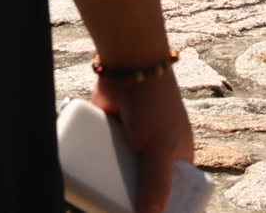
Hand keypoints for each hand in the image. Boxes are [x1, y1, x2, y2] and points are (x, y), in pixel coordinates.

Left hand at [93, 66, 194, 212]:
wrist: (127, 67)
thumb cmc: (154, 105)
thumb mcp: (159, 150)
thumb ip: (156, 185)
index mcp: (178, 160)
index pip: (174, 194)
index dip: (164, 209)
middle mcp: (156, 154)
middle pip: (144, 189)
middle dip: (132, 203)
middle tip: (114, 211)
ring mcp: (133, 146)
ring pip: (122, 177)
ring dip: (112, 188)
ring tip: (98, 201)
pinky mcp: (112, 136)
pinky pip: (105, 160)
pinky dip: (98, 170)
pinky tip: (88, 182)